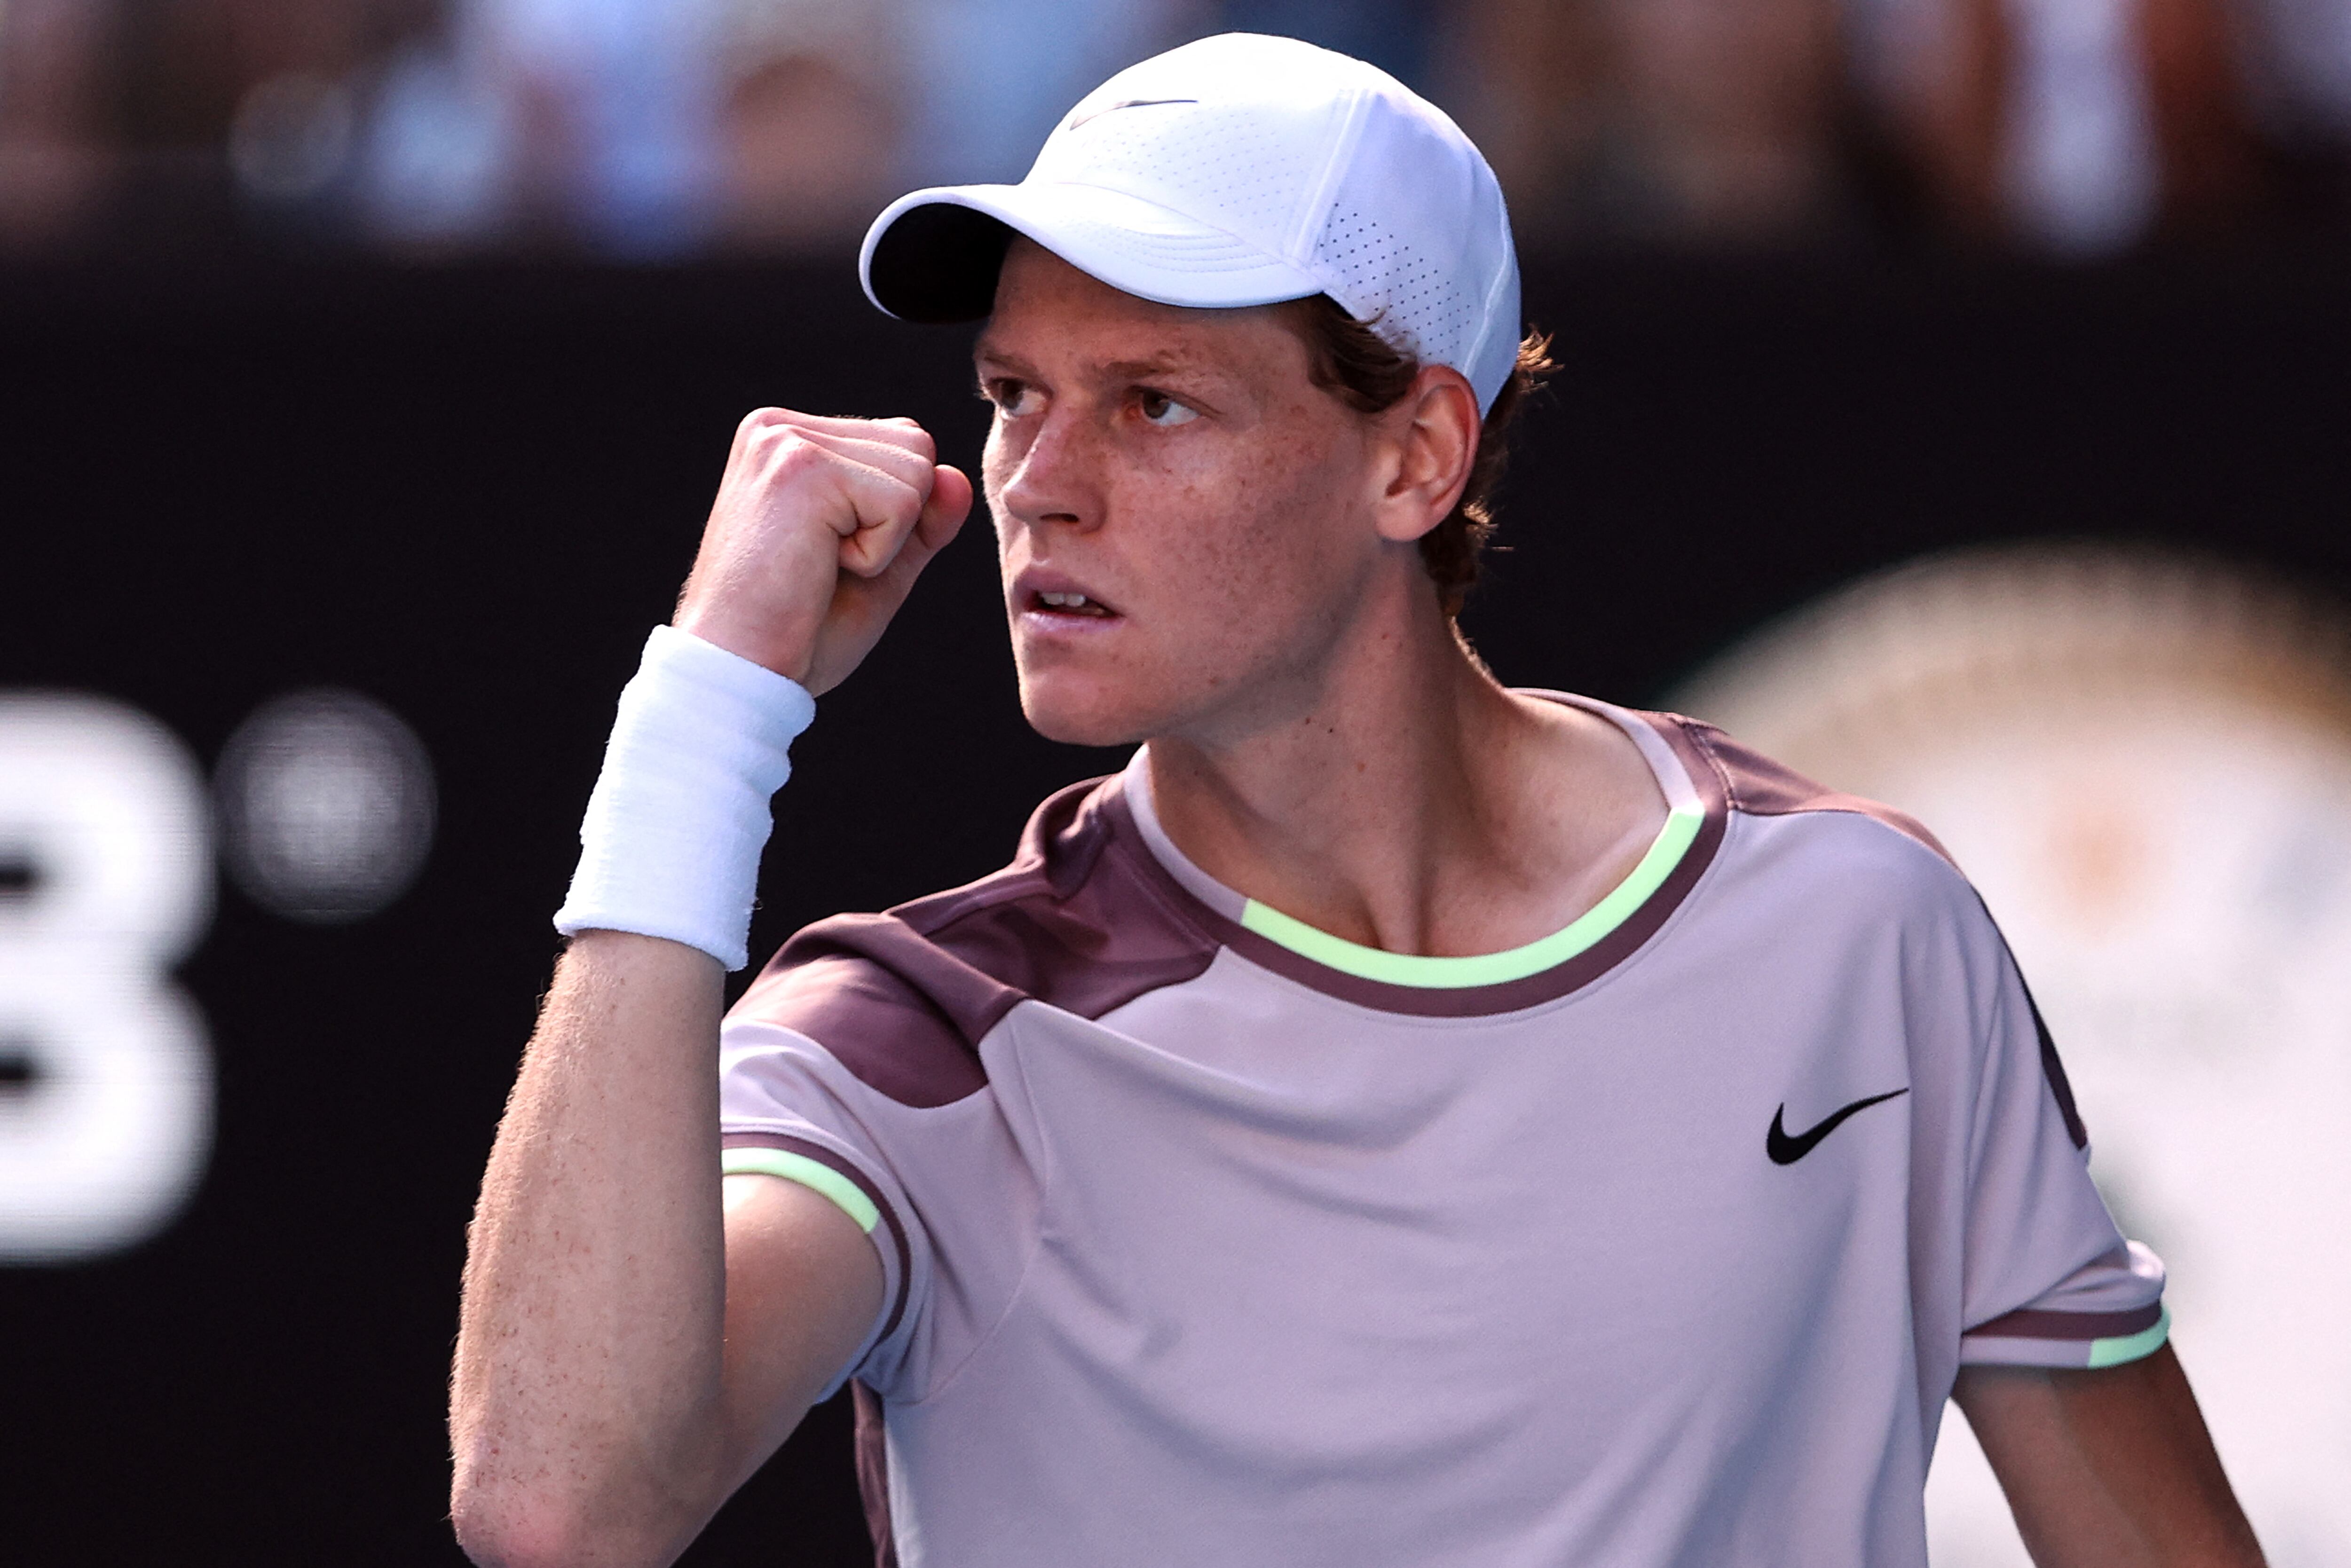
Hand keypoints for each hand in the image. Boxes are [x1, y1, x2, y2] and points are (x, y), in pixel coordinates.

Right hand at [672, 409, 973, 692]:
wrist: (741, 671)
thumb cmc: (798, 628)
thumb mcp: (879, 566)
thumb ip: (922, 520)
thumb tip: (958, 478)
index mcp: (787, 438)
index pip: (901, 442)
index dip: (896, 514)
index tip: (830, 554)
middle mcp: (779, 427)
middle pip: (916, 447)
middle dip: (895, 522)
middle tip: (825, 563)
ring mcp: (786, 441)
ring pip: (917, 470)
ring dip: (886, 539)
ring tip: (819, 563)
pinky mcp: (803, 468)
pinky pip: (903, 503)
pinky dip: (878, 554)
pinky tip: (820, 567)